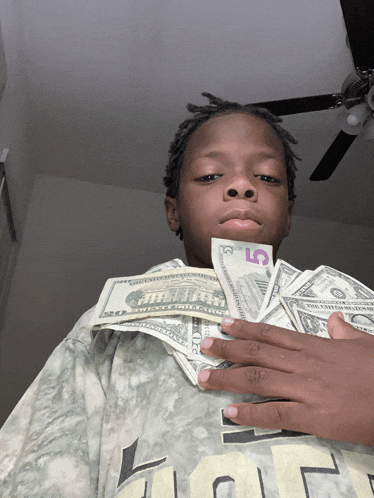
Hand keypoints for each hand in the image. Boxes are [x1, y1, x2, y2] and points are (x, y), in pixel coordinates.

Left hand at [198, 312, 373, 445]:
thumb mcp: (365, 344)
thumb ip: (344, 331)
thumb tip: (334, 320)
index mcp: (315, 346)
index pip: (271, 333)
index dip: (245, 328)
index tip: (225, 323)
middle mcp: (304, 364)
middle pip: (256, 353)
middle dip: (227, 349)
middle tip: (204, 346)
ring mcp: (306, 389)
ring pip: (257, 380)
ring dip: (227, 378)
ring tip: (203, 377)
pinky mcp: (313, 417)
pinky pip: (274, 413)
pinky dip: (250, 413)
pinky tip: (230, 412)